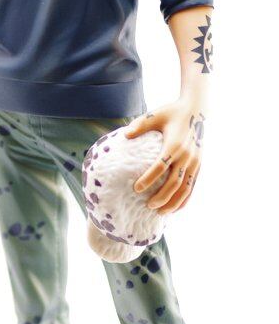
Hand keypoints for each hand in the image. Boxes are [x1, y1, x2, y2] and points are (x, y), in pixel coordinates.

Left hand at [124, 99, 204, 213]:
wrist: (197, 110)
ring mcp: (195, 162)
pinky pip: (193, 186)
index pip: (161, 166)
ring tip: (160, 213)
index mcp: (174, 145)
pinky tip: (175, 209)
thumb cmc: (171, 113)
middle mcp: (187, 156)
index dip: (149, 179)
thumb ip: (140, 125)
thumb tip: (125, 135)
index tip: (136, 188)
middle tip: (148, 206)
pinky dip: (185, 199)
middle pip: (174, 182)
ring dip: (174, 202)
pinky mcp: (199, 165)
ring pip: (186, 188)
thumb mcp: (155, 115)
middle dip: (161, 197)